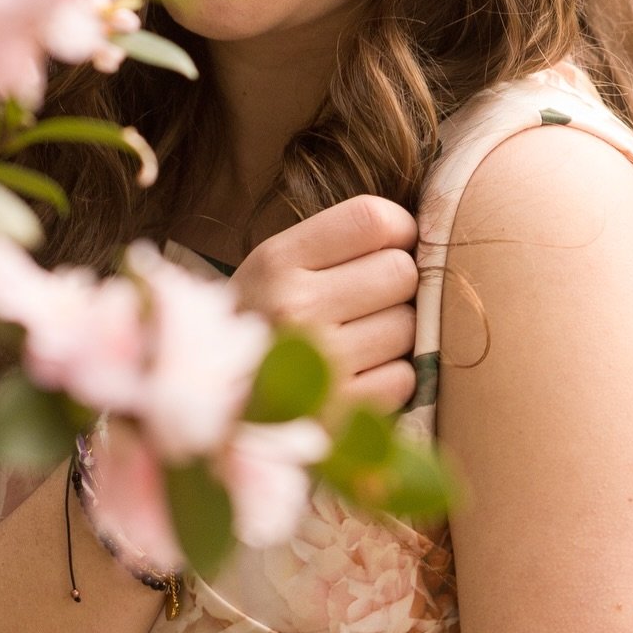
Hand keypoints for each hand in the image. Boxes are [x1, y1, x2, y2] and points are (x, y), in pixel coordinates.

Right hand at [229, 195, 418, 410]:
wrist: (215, 405)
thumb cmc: (258, 324)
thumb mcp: (273, 269)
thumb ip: (334, 243)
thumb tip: (417, 233)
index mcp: (276, 262)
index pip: (373, 220)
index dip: (399, 229)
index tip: (393, 244)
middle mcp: (294, 308)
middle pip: (400, 272)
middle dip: (395, 284)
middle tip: (367, 301)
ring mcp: (317, 364)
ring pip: (408, 327)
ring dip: (394, 333)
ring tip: (356, 341)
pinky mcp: (338, 413)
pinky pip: (403, 378)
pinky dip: (390, 378)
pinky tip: (356, 376)